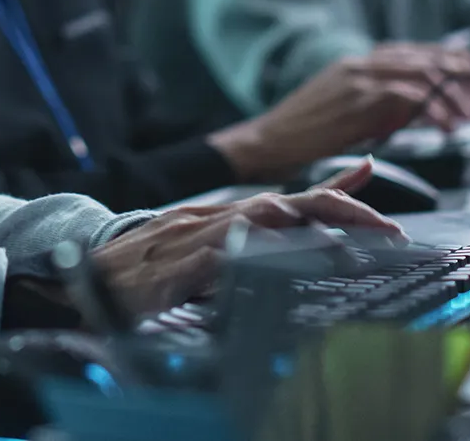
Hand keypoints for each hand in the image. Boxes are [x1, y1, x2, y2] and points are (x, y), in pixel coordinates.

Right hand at [87, 162, 402, 316]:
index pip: (292, 196)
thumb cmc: (147, 268)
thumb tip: (293, 242)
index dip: (340, 193)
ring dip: (304, 222)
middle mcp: (215, 217)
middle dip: (341, 210)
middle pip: (288, 202)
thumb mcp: (208, 255)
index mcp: (226, 216)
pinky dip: (245, 249)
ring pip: (257, 219)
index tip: (381, 193)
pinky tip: (270, 251)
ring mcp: (194, 237)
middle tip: (385, 228)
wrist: (83, 277)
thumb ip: (248, 246)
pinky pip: (215, 254)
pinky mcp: (174, 265)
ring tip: (344, 236)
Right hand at [208, 51, 462, 180]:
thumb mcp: (346, 112)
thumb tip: (416, 112)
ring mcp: (358, 78)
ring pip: (421, 72)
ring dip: (452, 95)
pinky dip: (433, 109)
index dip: (450, 63)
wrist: (267, 142)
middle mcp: (360, 63)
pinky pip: (407, 96)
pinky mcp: (356, 99)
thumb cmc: (302, 134)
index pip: (415, 51)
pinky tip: (446, 126)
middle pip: (425, 58)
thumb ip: (379, 106)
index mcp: (357, 63)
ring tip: (469, 115)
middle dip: (462, 77)